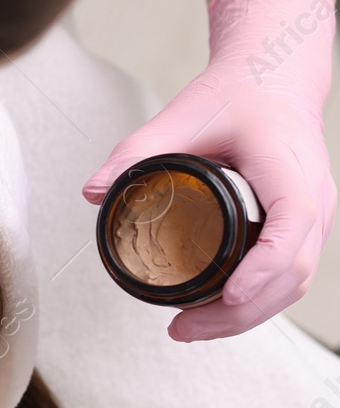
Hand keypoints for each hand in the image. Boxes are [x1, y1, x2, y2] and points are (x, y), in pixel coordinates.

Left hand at [82, 0, 335, 340]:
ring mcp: (314, 216)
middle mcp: (314, 200)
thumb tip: (92, 191)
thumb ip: (134, 151)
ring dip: (247, 315)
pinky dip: (257, 301)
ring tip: (190, 329)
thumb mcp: (181, 116)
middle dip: (242, 312)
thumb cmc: (234, 95)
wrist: (273, 78)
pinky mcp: (303, 226)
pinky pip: (289, 274)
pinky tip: (216, 313)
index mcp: (292, 172)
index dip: (262, 269)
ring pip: (294, 282)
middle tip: (182, 329)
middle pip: (293, 274)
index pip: (292, 229)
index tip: (228, 294)